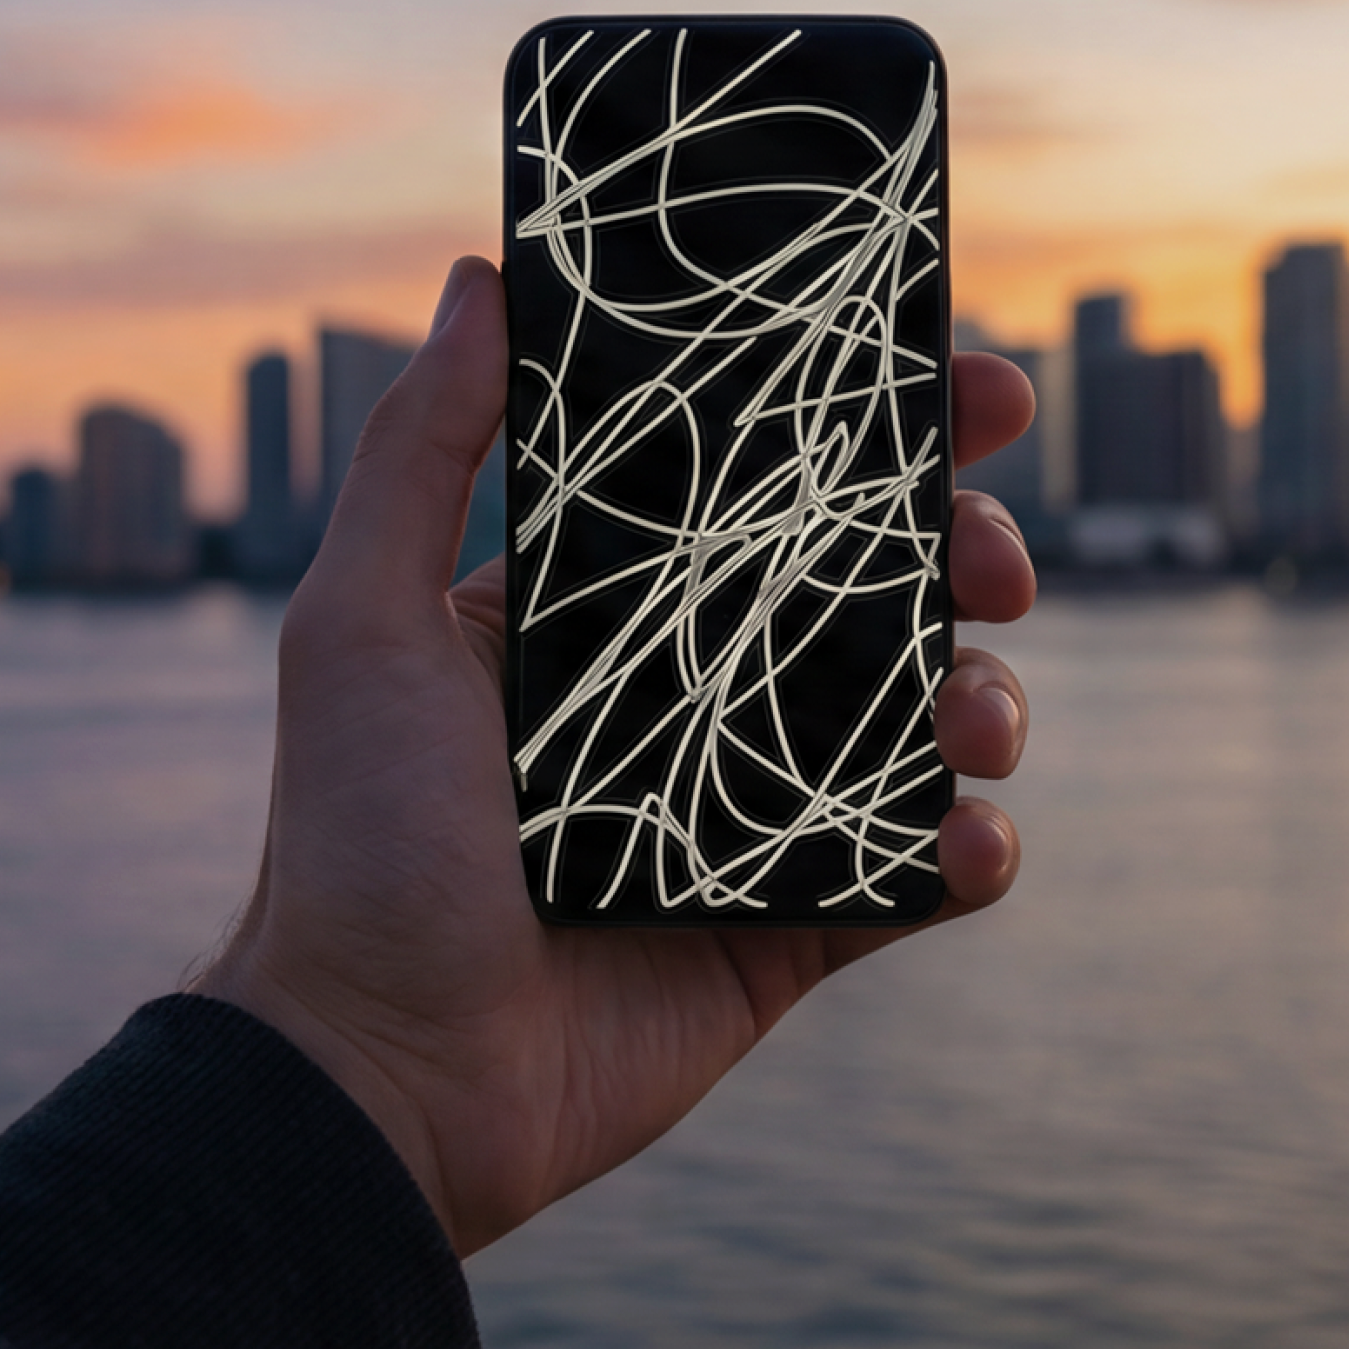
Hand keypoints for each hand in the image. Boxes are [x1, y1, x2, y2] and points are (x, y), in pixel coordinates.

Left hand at [196, 255, 1035, 1256]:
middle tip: (995, 559)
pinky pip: (919, 872)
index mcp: (617, 606)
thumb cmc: (353, 835)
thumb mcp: (361, 618)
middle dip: (966, 551)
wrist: (380, 1074)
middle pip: (878, 590)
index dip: (880, 430)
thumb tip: (479, 274)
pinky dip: (970, 850)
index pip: (770, 488)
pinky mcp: (792, 923)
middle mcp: (697, 690)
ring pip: (924, 718)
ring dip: (989, 697)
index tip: (975, 386)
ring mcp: (754, 806)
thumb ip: (423, 447)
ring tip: (971, 717)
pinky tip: (961, 838)